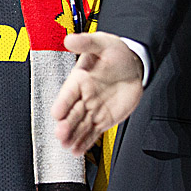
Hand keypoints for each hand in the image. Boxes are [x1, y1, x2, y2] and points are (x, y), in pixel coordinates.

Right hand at [52, 32, 143, 156]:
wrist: (134, 66)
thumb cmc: (116, 53)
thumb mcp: (102, 43)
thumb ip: (86, 43)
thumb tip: (69, 39)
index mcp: (79, 78)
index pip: (69, 92)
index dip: (62, 103)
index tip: (56, 113)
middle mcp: (83, 96)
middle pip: (72, 113)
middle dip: (66, 124)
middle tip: (60, 134)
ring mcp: (93, 109)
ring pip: (81, 125)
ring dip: (73, 136)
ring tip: (66, 146)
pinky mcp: (103, 119)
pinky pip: (92, 132)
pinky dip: (84, 142)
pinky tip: (76, 150)